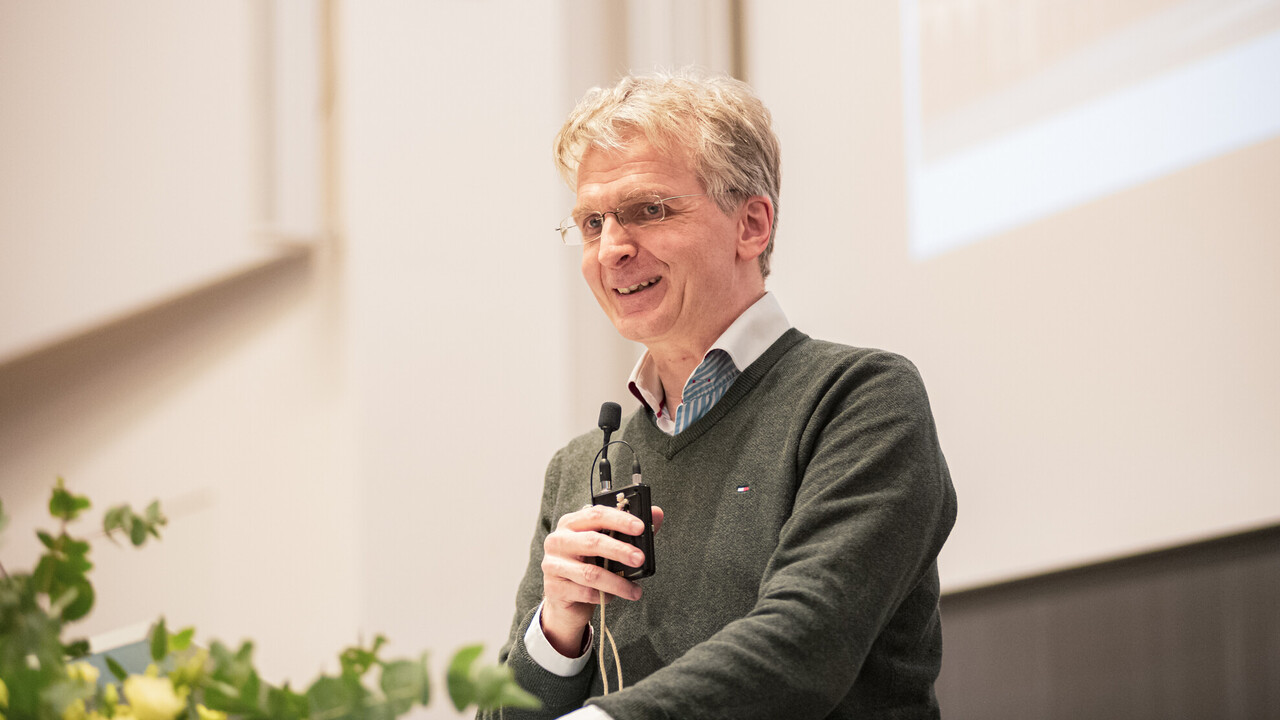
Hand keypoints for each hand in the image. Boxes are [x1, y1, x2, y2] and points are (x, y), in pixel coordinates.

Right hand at [540, 504, 664, 656]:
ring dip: (617, 583)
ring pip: (590, 573)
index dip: (620, 520)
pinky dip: (603, 596)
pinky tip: (612, 597)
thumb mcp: (608, 547)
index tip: (640, 528)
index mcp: (571, 523)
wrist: (566, 600)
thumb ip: (630, 531)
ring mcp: (553, 565)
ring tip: (634, 591)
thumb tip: (657, 513)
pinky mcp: (554, 589)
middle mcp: (558, 540)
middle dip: (620, 550)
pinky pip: (585, 592)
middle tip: (640, 559)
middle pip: (592, 542)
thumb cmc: (588, 566)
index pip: (596, 514)